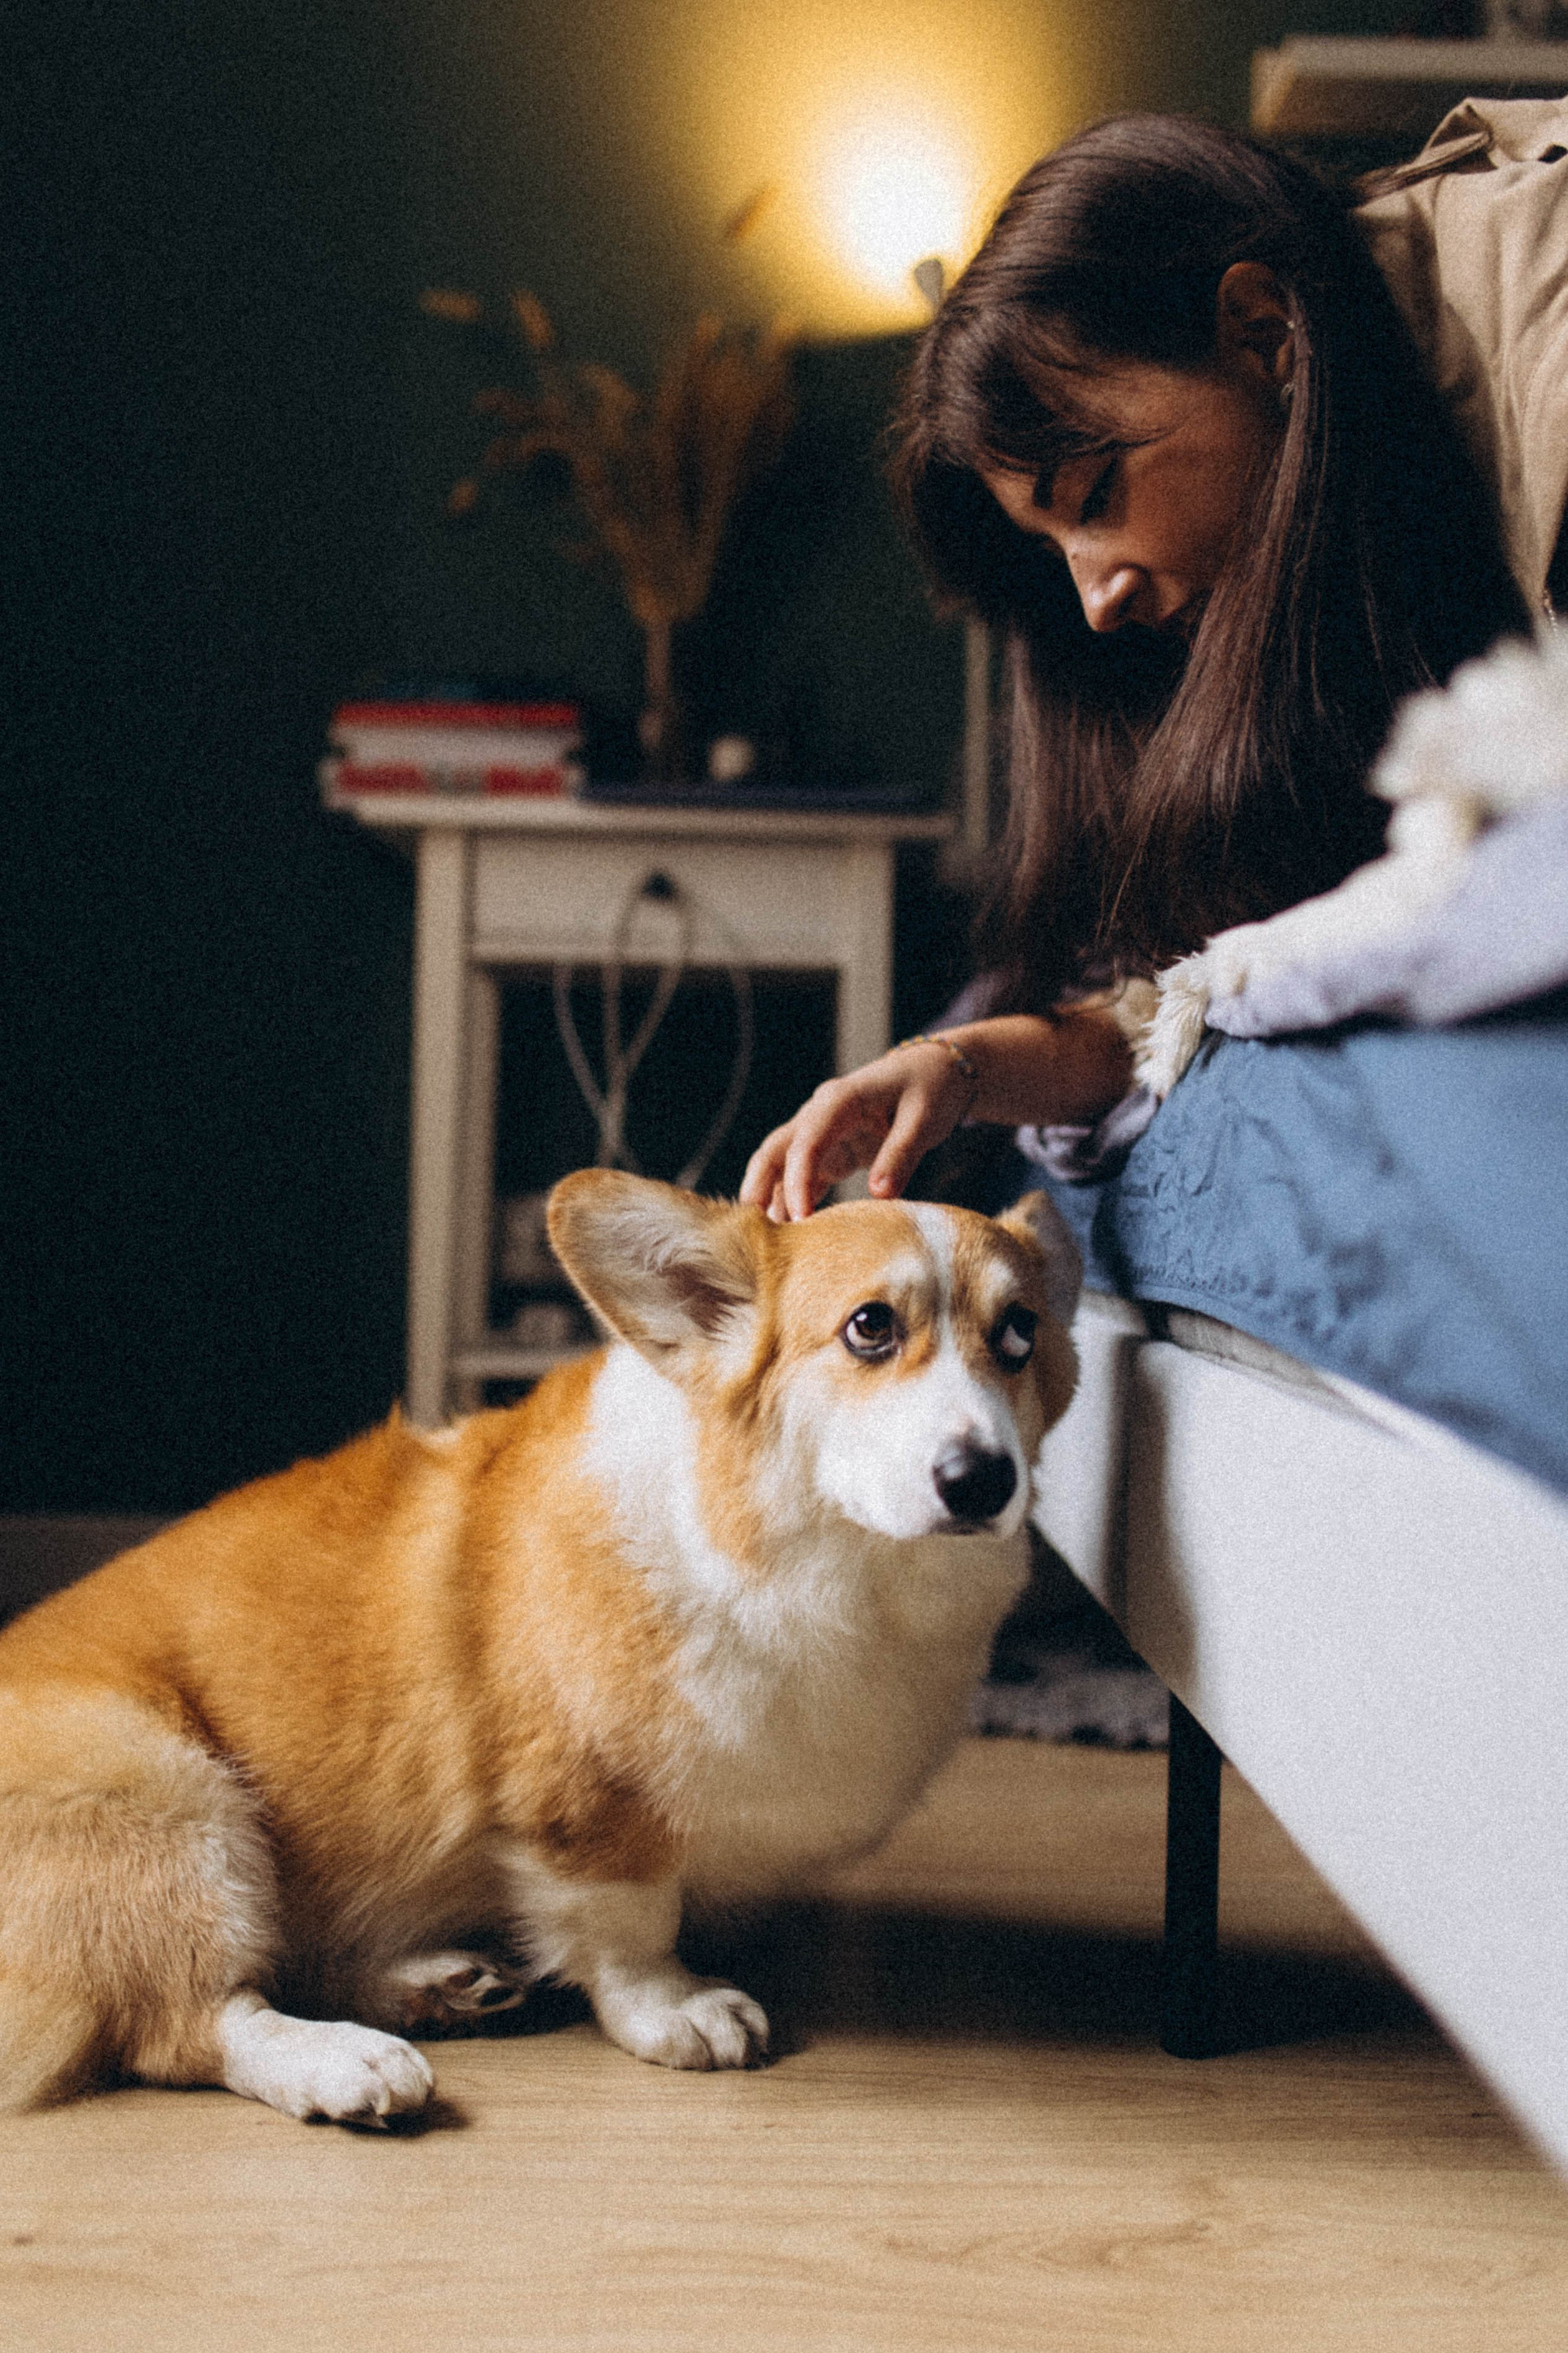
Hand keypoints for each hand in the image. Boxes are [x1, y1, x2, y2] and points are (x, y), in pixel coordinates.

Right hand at [739, 1042, 973, 1221]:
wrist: (937, 1070)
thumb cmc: (931, 1088)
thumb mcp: (924, 1119)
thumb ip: (900, 1155)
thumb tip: (878, 1195)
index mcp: (840, 1100)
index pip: (806, 1142)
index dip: (797, 1180)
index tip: (801, 1219)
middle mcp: (821, 1114)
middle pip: (775, 1149)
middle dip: (759, 1186)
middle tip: (752, 1229)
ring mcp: (823, 1133)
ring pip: (783, 1165)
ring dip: (773, 1199)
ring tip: (770, 1243)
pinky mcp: (833, 1151)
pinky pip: (805, 1177)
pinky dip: (796, 1201)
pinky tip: (792, 1233)